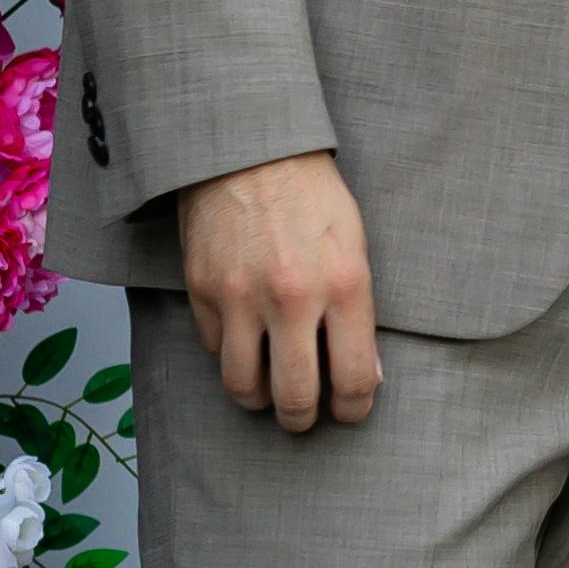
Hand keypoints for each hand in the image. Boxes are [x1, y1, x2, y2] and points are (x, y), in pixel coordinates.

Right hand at [180, 150, 381, 429]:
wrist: (249, 148)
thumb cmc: (310, 193)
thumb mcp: (354, 244)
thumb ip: (359, 312)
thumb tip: (365, 373)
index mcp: (344, 284)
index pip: (355, 379)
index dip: (354, 409)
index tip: (349, 410)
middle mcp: (293, 297)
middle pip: (295, 397)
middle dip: (302, 419)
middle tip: (304, 415)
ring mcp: (241, 296)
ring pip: (244, 386)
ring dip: (260, 398)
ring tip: (270, 390)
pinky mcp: (202, 290)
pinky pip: (215, 350)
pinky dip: (230, 355)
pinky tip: (245, 341)